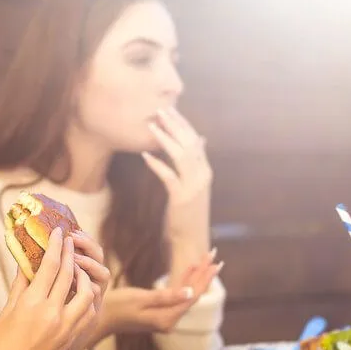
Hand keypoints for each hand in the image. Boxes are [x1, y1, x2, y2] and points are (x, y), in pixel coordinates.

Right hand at [0, 228, 99, 349]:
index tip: (58, 232)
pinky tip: (80, 291)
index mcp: (32, 302)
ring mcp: (65, 326)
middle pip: (68, 274)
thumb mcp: (8, 308)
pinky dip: (87, 298)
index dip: (56, 246)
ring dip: (83, 276)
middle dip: (70, 254)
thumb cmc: (1, 341)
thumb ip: (21, 282)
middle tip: (69, 241)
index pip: (50, 266)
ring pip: (85, 292)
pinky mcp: (72, 337)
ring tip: (76, 268)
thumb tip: (26, 259)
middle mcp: (52, 312)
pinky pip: (88, 312)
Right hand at [90, 249, 222, 340]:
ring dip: (195, 276)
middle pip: (191, 294)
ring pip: (185, 294)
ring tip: (207, 259)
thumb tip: (189, 292)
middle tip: (214, 255)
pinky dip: (183, 281)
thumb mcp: (140, 298)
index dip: (204, 278)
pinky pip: (176, 295)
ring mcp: (164, 317)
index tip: (214, 262)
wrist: (100, 319)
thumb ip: (165, 297)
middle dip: (203, 274)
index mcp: (166, 318)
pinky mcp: (158, 312)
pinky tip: (189, 269)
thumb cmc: (116, 306)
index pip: (191, 296)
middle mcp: (169, 320)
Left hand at [143, 107, 211, 259]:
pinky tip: (145, 155)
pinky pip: (169, 176)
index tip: (170, 110)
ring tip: (151, 125)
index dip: (183, 124)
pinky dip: (157, 164)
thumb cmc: (187, 213)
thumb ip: (194, 163)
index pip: (195, 140)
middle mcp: (203, 175)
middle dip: (175, 125)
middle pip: (190, 143)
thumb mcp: (192, 185)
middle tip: (160, 109)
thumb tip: (199, 140)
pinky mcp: (182, 198)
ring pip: (181, 155)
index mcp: (205, 170)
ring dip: (165, 138)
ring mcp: (194, 186)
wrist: (191, 240)